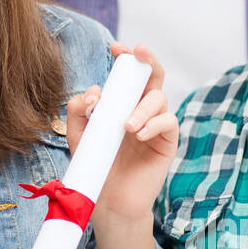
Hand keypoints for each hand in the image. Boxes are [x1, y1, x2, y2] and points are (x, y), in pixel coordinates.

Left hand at [66, 42, 178, 223]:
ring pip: (159, 97)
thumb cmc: (95, 164)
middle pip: (152, 76)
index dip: (125, 58)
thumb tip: (92, 94)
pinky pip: (169, 121)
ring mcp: (155, 124)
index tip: (116, 48)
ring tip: (126, 126)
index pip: (127, 75)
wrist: (108, 200)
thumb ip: (78, 112)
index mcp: (120, 104)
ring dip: (142, 107)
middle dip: (147, 60)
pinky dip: (154, 123)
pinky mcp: (167, 142)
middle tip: (138, 52)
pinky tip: (139, 135)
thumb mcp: (79, 135)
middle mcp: (141, 109)